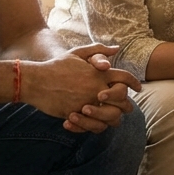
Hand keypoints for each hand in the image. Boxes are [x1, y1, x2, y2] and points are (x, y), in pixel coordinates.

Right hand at [23, 44, 139, 133]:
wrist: (35, 81)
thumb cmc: (56, 66)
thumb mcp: (77, 53)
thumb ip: (98, 50)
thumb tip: (116, 49)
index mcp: (99, 73)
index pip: (125, 78)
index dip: (133, 83)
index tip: (138, 87)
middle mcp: (96, 88)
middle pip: (122, 100)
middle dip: (126, 104)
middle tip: (127, 106)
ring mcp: (87, 103)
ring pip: (111, 116)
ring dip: (113, 117)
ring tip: (111, 116)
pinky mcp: (77, 115)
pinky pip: (93, 126)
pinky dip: (95, 125)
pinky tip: (94, 122)